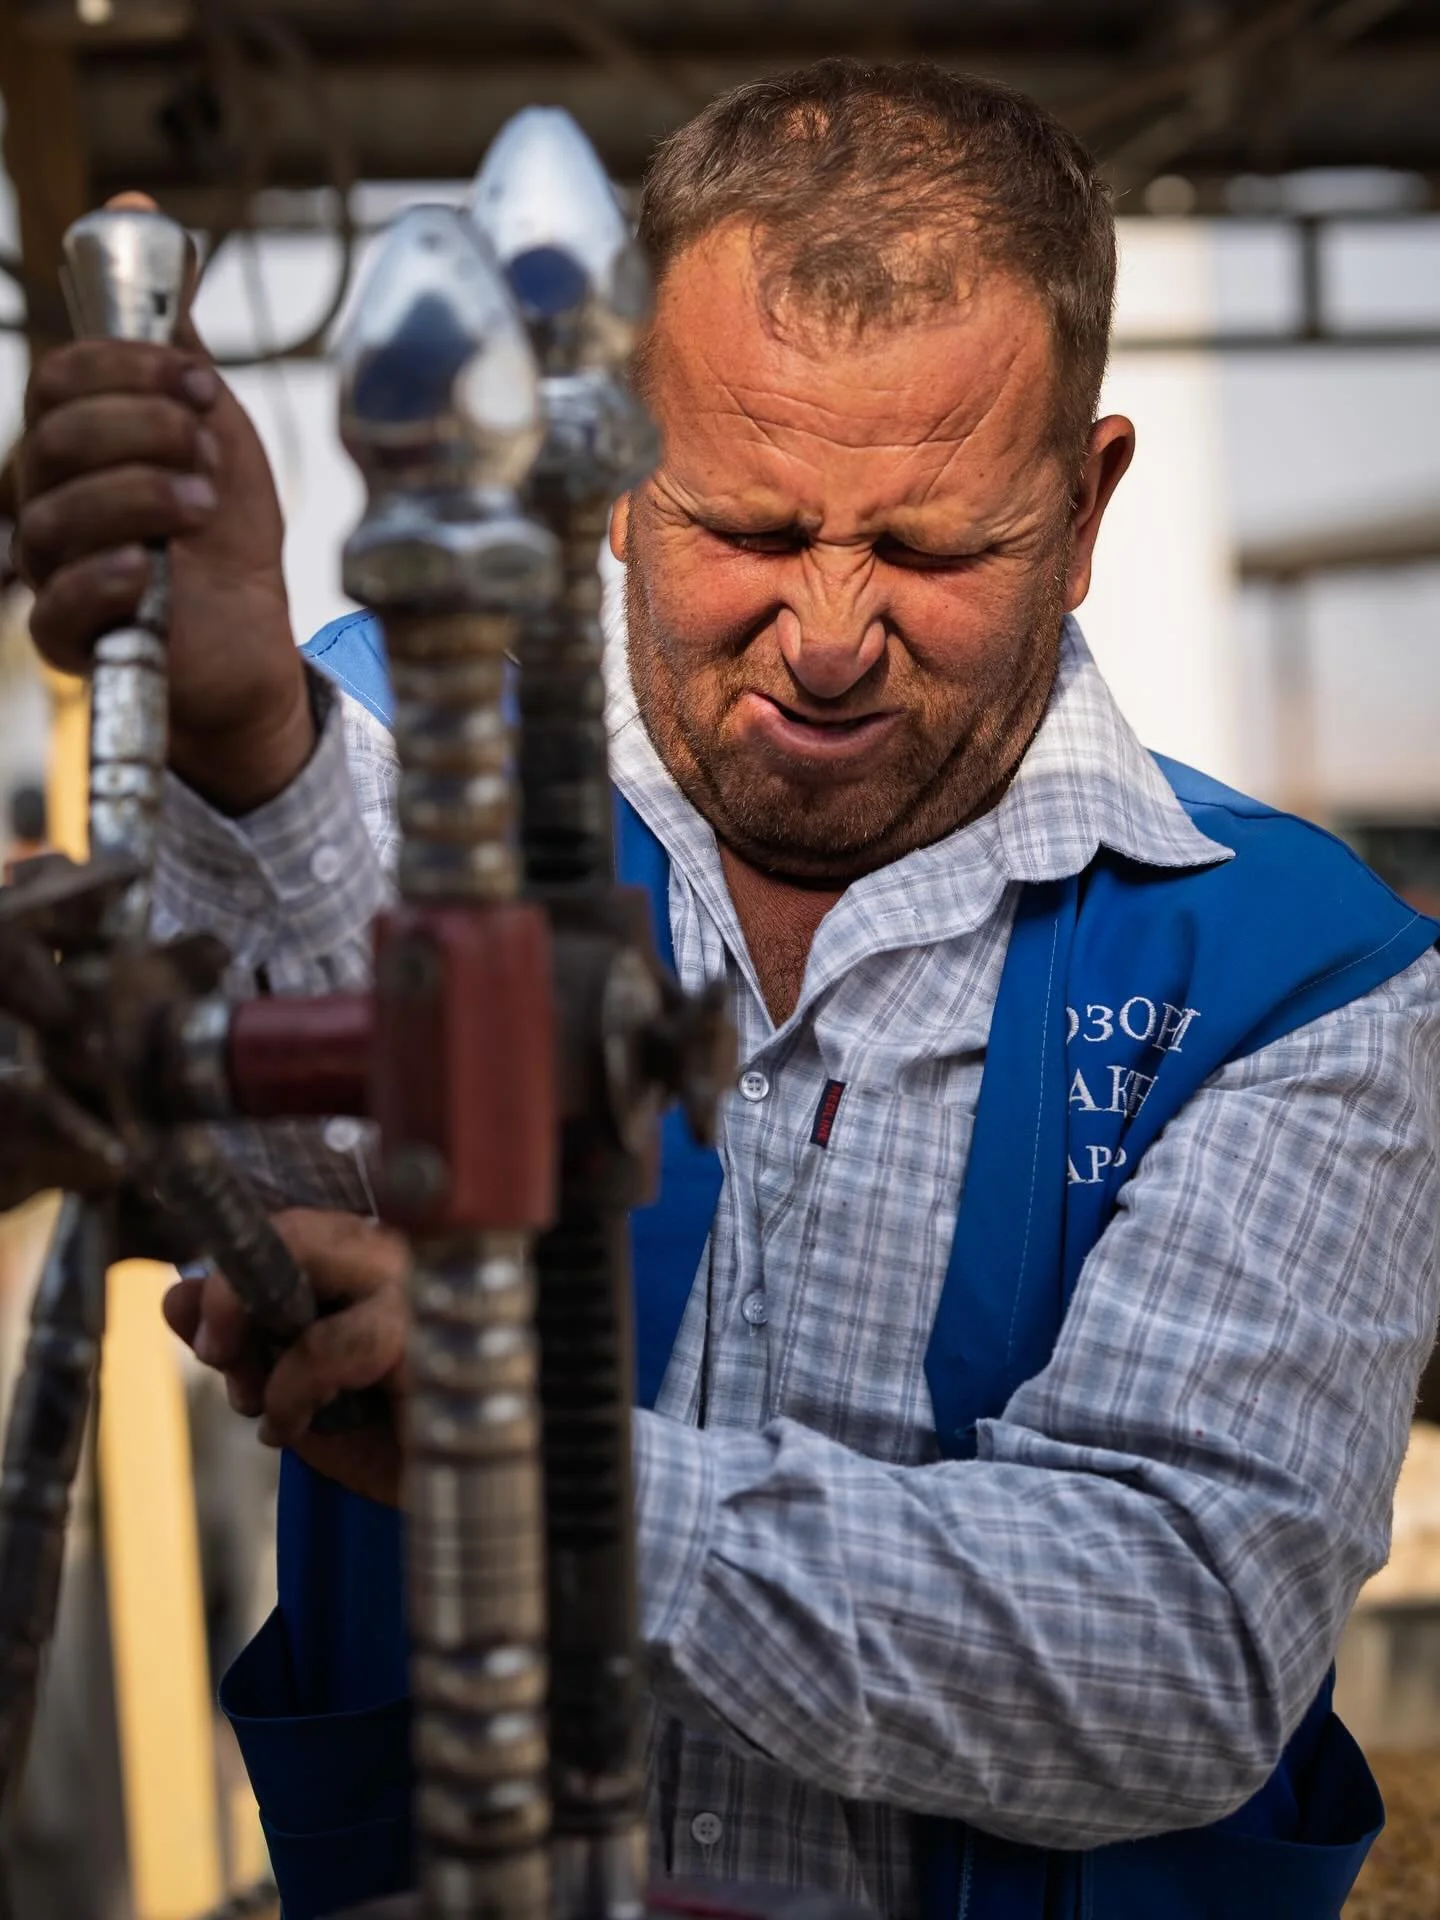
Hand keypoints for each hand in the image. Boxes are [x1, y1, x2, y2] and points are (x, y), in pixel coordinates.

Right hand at [7, 196, 313, 813]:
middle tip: (206, 451)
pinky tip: (147, 570)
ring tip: (202, 508)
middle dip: (143, 430)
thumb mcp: (207, 422)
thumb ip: (170, 335)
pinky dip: (102, 579)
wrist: (250, 639)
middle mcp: (47, 498)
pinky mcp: (72, 639)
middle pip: (54, 439)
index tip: (205, 386)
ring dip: (138, 498)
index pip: (61, 382)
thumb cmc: (220, 532)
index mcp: (73, 442)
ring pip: (53, 517)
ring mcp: (52, 569)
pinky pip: (55, 606)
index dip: (130, 370)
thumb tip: (132, 210)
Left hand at [164, 1208, 407, 1505]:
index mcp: (366, 1262)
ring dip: (263, 1347)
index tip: (205, 1336)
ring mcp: (418, 1285)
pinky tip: (294, 1424)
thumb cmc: (389, 1439)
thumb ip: (240, 1344)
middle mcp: (396, 1258)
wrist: (460, 1498)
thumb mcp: (293, 1392)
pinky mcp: (432, 1330)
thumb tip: (175, 1296)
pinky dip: (293, 1388)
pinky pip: (333, 1344)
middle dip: (233, 1292)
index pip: (288, 1231)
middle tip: (216, 1353)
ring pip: (310, 1267)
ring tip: (267, 1407)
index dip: (230, 1274)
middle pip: (297, 1230)